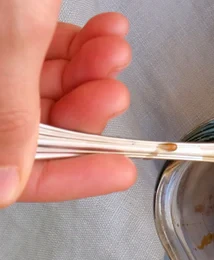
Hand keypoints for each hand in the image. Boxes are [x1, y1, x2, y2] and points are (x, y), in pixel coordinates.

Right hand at [0, 5, 136, 207]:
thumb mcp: (5, 40)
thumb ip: (9, 115)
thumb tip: (2, 189)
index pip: (3, 168)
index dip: (61, 176)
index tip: (116, 170)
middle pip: (29, 130)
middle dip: (82, 111)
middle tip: (113, 90)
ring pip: (42, 91)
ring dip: (88, 75)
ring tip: (112, 49)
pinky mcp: (1, 30)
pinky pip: (41, 53)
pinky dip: (79, 48)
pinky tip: (105, 33)